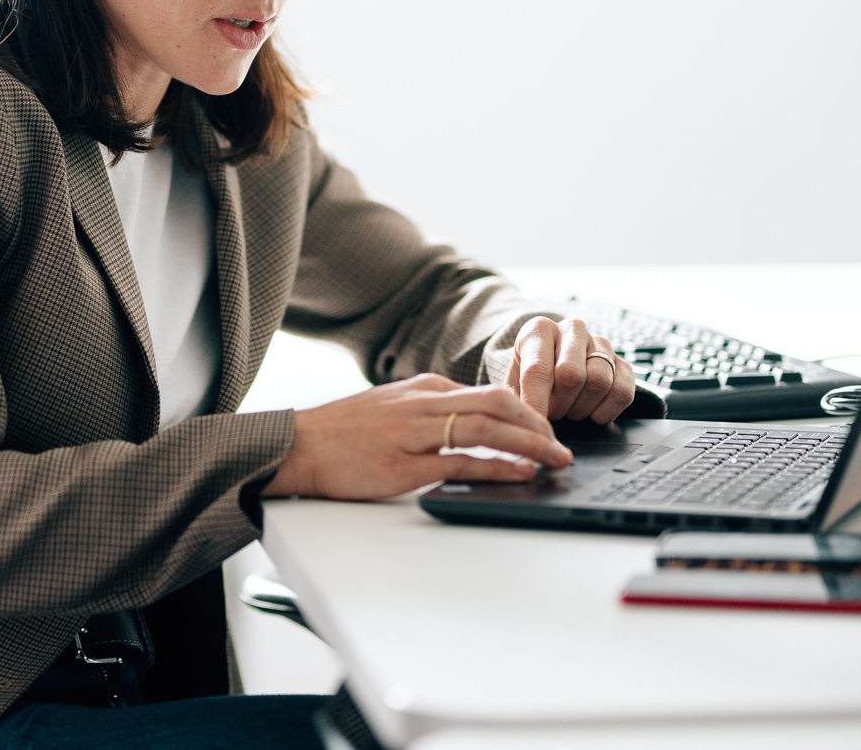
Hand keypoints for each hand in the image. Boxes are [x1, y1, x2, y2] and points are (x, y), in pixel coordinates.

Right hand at [262, 373, 571, 500]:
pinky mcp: (403, 465)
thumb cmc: (343, 432)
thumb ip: (431, 412)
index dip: (528, 411)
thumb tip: (474, 424)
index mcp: (424, 388)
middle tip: (562, 445)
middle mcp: (423, 403)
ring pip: (486, 427)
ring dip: (530, 444)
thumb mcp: (393, 407)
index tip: (547, 430)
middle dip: (538, 424)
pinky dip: (498, 466)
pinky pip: (462, 462)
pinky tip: (520, 473)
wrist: (298, 445)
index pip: (490, 391)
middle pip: (498, 403)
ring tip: (555, 460)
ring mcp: (414, 433)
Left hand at [508, 317, 635, 424]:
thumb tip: (527, 422)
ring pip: (599, 383)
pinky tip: (591, 412)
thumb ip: (516, 399)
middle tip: (552, 414)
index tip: (534, 425)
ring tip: (568, 410)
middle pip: (571, 376)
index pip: (538, 369)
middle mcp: (573, 330)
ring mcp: (601, 344)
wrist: (550, 368)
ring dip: (581, 408)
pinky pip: (623, 392)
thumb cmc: (529, 378)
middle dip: (559, 405)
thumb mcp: (513, 382)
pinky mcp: (622, 363)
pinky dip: (606, 411)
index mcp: (540, 329)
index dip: (536, 402)